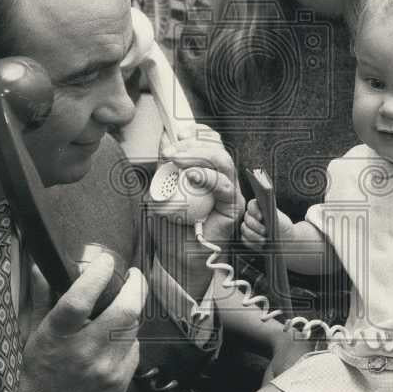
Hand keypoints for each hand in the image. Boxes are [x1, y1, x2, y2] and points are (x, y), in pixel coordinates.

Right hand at [0, 255, 146, 391]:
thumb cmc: (39, 375)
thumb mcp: (34, 335)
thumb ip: (42, 298)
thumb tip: (43, 267)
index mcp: (58, 337)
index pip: (80, 299)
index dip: (97, 275)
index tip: (106, 261)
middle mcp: (85, 353)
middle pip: (125, 312)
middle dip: (136, 287)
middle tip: (134, 276)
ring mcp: (107, 370)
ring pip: (134, 327)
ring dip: (132, 311)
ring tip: (124, 304)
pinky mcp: (121, 381)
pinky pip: (135, 348)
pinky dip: (129, 337)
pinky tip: (117, 338)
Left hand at [159, 125, 243, 246]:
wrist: (176, 259)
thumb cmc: (170, 227)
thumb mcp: (160, 191)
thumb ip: (164, 169)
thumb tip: (164, 142)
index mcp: (206, 171)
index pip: (209, 141)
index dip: (196, 132)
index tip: (176, 132)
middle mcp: (220, 178)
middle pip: (217, 146)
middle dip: (193, 142)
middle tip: (170, 150)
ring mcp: (229, 191)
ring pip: (223, 161)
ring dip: (199, 155)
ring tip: (177, 159)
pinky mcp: (233, 207)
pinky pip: (225, 186)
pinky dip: (209, 177)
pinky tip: (192, 177)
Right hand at [240, 198, 293, 249]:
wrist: (286, 242)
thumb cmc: (284, 229)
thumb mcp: (282, 221)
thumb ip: (273, 215)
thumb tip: (266, 211)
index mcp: (261, 209)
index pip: (252, 205)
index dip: (254, 210)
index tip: (260, 217)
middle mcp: (253, 217)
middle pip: (247, 218)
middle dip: (255, 225)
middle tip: (265, 231)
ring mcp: (249, 228)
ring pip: (244, 229)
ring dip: (253, 235)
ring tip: (264, 240)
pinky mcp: (248, 239)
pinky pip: (244, 240)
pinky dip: (252, 243)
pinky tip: (260, 245)